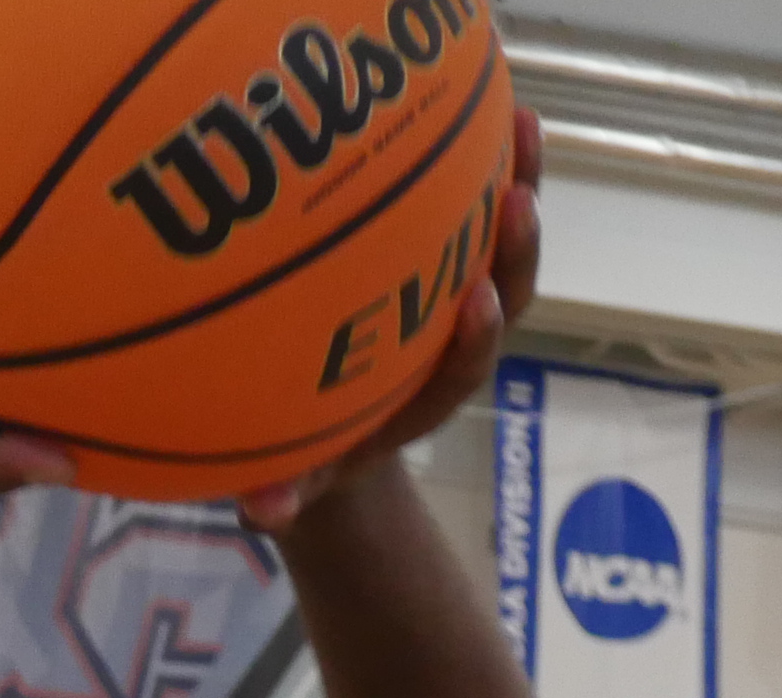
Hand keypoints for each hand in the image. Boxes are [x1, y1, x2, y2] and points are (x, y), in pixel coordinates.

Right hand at [239, 106, 542, 532]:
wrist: (337, 441)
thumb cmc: (311, 459)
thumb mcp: (294, 483)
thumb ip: (285, 495)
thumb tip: (261, 508)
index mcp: (427, 396)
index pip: (464, 369)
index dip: (476, 337)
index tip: (478, 298)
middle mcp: (454, 345)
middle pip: (503, 296)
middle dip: (517, 251)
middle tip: (519, 199)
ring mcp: (455, 299)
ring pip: (500, 245)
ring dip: (519, 186)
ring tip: (520, 123)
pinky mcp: (447, 263)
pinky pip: (473, 211)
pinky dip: (485, 165)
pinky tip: (475, 105)